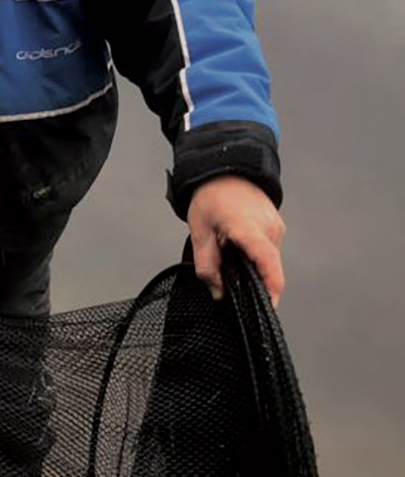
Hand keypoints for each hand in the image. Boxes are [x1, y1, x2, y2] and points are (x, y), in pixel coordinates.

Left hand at [187, 174, 285, 307]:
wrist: (225, 168)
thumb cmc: (210, 196)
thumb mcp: (199, 233)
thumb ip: (208, 266)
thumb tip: (218, 293)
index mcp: (249, 229)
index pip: (268, 265)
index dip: (270, 290)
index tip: (266, 308)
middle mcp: (269, 229)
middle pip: (268, 268)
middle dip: (254, 281)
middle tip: (231, 282)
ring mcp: (276, 227)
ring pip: (269, 260)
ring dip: (252, 266)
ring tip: (229, 254)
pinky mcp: (277, 226)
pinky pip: (269, 250)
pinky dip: (255, 256)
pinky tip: (238, 248)